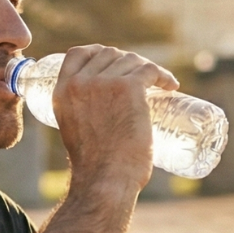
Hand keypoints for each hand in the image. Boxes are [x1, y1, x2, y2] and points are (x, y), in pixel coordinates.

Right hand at [53, 45, 178, 199]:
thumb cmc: (94, 167)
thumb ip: (81, 115)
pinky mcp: (129, 88)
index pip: (78, 54)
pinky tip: (170, 86)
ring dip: (146, 69)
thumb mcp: (74, 132)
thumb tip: (102, 112)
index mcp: (62, 93)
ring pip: (132, 61)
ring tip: (159, 85)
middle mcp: (80, 83)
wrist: (105, 181)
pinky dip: (163, 76)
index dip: (97, 51)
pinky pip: (150, 70)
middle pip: (109, 54)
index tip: (113, 60)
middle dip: (128, 61)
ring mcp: (104, 83)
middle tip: (142, 79)